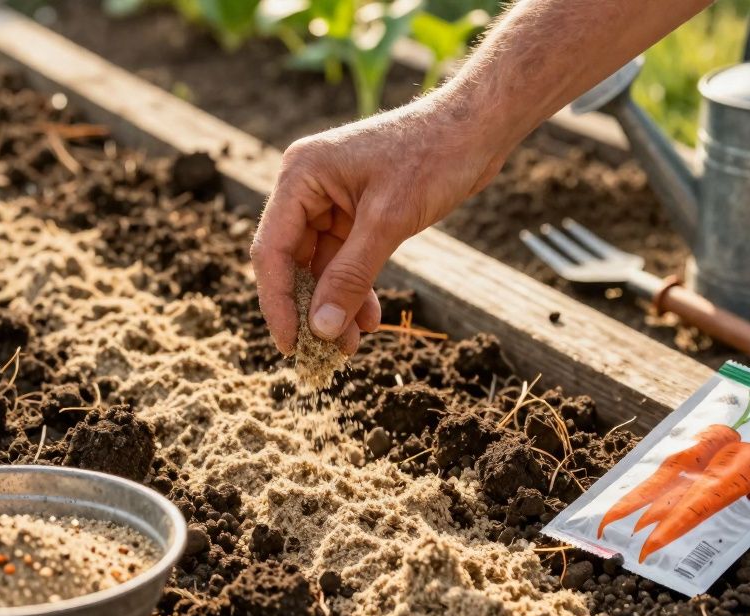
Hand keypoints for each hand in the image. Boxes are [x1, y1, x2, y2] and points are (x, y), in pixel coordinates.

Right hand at [249, 92, 507, 356]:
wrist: (478, 128)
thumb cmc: (433, 156)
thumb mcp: (389, 221)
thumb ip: (351, 276)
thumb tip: (321, 329)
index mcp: (300, 176)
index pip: (271, 250)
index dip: (277, 302)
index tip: (291, 346)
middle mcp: (307, 187)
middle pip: (290, 262)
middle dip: (310, 308)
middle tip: (324, 352)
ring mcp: (331, 201)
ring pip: (320, 267)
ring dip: (335, 306)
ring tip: (352, 344)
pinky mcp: (356, 213)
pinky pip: (345, 261)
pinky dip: (355, 290)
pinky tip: (370, 319)